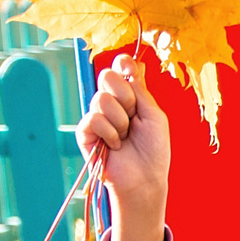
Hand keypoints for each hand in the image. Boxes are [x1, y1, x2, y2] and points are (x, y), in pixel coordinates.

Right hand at [78, 55, 168, 240]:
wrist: (145, 178)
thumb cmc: (154, 149)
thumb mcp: (154, 115)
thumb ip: (140, 89)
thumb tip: (132, 62)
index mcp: (129, 97)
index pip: (119, 69)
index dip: (123, 66)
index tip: (130, 71)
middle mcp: (111, 103)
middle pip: (107, 76)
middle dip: (125, 96)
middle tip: (134, 117)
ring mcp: (97, 117)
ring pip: (101, 99)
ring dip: (120, 120)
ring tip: (126, 136)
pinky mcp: (85, 132)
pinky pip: (93, 119)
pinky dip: (109, 133)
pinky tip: (115, 145)